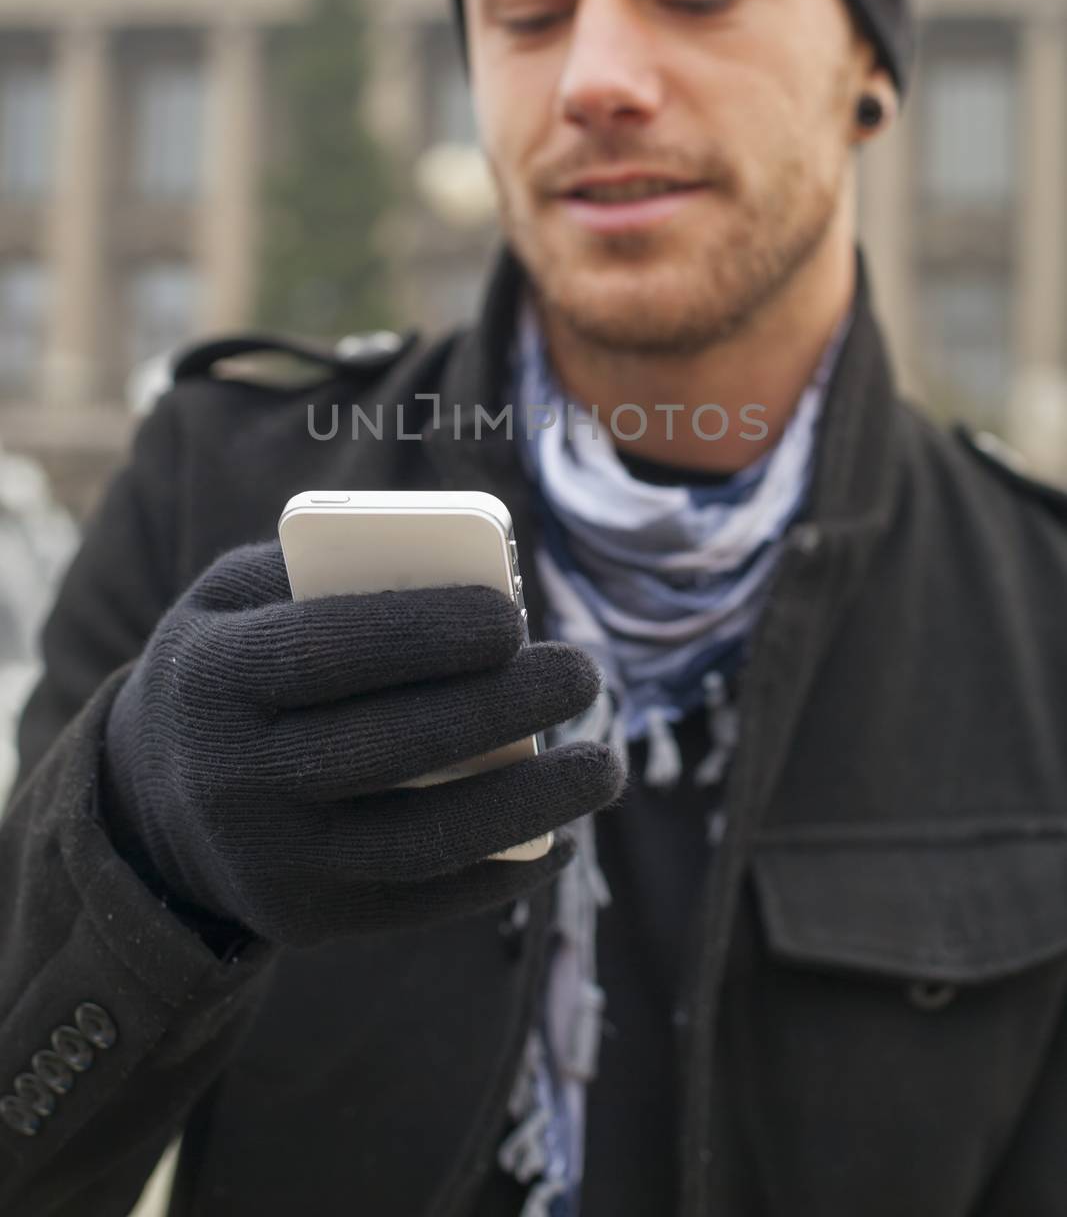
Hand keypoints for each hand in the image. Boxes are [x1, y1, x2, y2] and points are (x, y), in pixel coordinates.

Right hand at [99, 539, 622, 946]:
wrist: (154, 801)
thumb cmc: (230, 668)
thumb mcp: (233, 600)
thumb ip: (322, 572)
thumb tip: (461, 581)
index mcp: (212, 678)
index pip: (327, 653)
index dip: (424, 635)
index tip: (512, 618)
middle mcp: (231, 780)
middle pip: (392, 746)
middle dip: (504, 708)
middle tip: (585, 674)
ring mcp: (269, 863)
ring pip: (423, 841)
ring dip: (531, 804)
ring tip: (604, 765)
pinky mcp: (304, 922)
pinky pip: (421, 901)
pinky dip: (504, 873)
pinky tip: (561, 838)